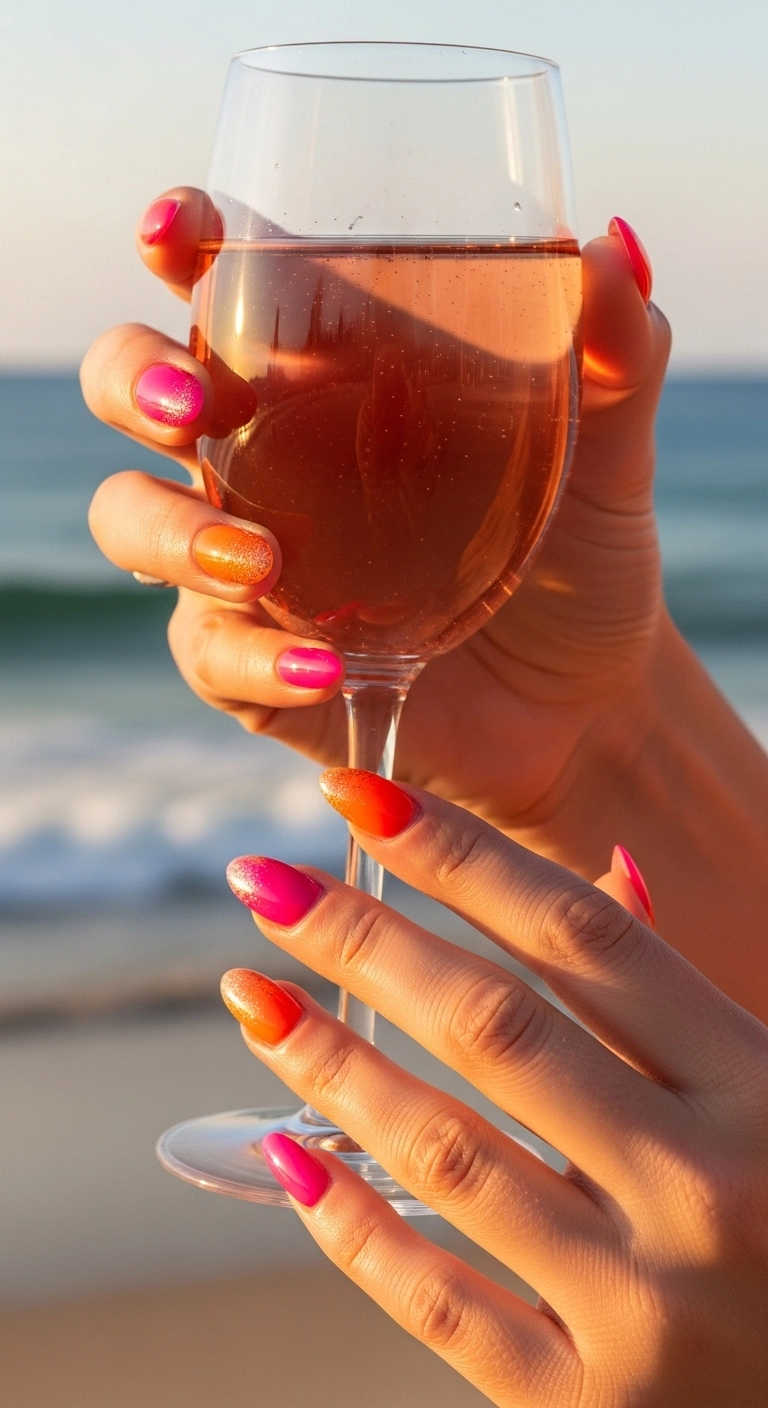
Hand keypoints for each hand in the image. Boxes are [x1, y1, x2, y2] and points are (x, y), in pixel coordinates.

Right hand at [82, 189, 670, 829]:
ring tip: (260, 560)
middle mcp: (265, 452)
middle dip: (136, 382)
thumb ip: (617, 351)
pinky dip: (254, 656)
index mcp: (329, 371)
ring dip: (172, 531)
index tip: (179, 231)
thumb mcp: (613, 449)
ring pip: (130, 518)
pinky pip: (208, 652)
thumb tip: (609, 248)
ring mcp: (245, 556)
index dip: (184, 242)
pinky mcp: (253, 658)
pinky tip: (324, 665)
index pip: (229, 280)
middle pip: (131, 384)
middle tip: (195, 405)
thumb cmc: (582, 551)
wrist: (584, 698)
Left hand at [218, 771, 767, 1406]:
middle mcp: (703, 1188)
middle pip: (495, 1026)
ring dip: (330, 1065)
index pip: (580, 935)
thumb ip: (689, 997)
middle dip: (363, 938)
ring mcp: (644, 1307)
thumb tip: (611, 871)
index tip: (358, 798)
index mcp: (757, 1087)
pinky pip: (440, 1304)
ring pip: (445, 1153)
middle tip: (263, 885)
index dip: (459, 854)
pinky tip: (289, 1155)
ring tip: (256, 1001)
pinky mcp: (590, 1406)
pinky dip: (353, 1223)